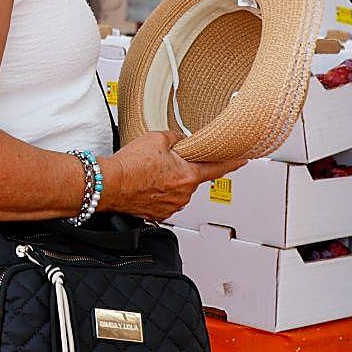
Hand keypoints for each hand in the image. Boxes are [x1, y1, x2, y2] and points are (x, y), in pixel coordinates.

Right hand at [99, 131, 244, 220]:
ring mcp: (171, 206)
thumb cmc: (130, 165)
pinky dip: (158, 192)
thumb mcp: (157, 139)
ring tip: (149, 172)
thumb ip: (176, 137)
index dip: (233, 163)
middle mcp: (183, 194)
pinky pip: (165, 200)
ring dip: (169, 181)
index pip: (218, 169)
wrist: (108, 183)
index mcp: (188, 176)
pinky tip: (145, 183)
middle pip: (192, 178)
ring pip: (178, 190)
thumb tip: (182, 140)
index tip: (243, 160)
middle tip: (164, 160)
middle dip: (183, 168)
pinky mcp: (158, 214)